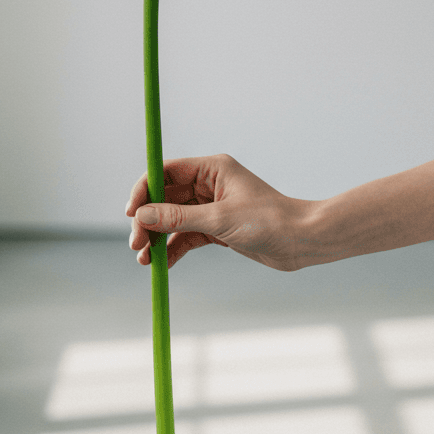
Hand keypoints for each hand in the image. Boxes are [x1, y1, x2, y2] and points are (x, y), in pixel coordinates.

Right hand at [126, 154, 312, 271]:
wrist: (302, 242)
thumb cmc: (269, 221)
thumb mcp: (219, 220)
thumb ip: (178, 218)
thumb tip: (141, 217)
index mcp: (212, 169)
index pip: (165, 172)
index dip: (143, 191)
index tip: (130, 213)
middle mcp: (209, 185)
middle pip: (164, 198)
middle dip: (148, 221)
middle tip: (136, 245)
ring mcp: (212, 207)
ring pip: (173, 220)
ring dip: (157, 239)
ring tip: (145, 260)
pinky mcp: (217, 228)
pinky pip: (186, 236)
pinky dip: (173, 249)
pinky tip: (163, 264)